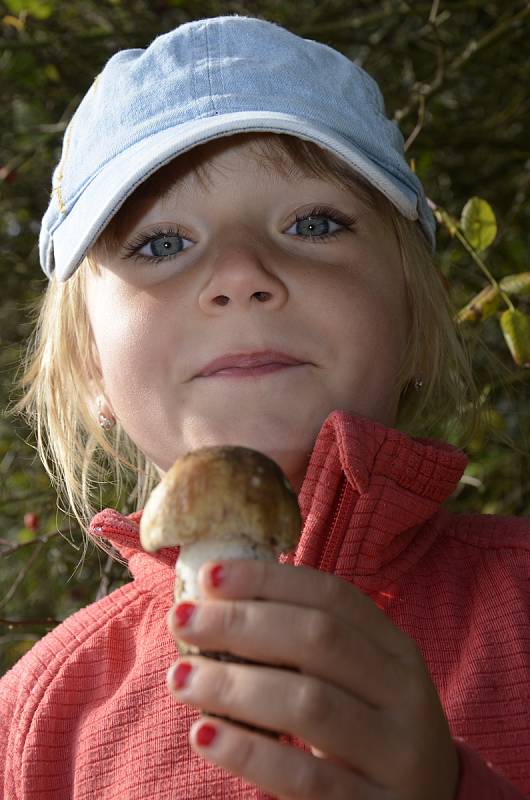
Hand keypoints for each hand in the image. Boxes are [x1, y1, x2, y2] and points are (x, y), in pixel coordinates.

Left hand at [166, 560, 458, 799]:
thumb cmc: (367, 733)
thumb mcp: (356, 682)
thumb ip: (306, 647)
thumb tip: (218, 602)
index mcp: (397, 650)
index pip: (333, 596)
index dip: (268, 581)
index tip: (209, 576)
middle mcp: (405, 694)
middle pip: (319, 640)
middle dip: (241, 624)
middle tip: (182, 620)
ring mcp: (399, 755)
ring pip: (310, 703)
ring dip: (234, 685)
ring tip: (181, 679)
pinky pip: (307, 779)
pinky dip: (250, 753)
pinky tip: (205, 736)